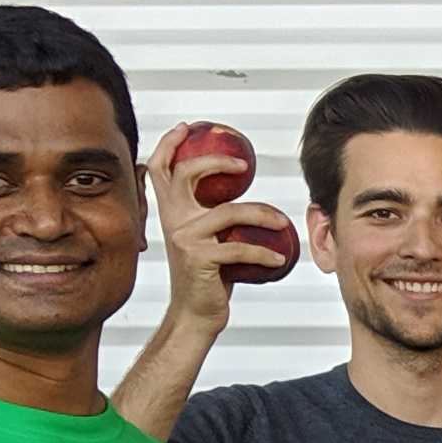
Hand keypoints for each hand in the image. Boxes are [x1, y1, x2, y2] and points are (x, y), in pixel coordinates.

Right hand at [147, 119, 294, 329]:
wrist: (195, 315)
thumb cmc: (208, 278)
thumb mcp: (205, 242)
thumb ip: (213, 220)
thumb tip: (244, 201)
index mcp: (171, 214)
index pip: (159, 170)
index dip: (169, 144)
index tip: (187, 127)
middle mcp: (173, 221)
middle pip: (186, 174)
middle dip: (215, 160)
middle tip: (243, 165)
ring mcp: (184, 238)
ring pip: (230, 211)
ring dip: (263, 214)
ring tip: (282, 221)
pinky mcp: (200, 258)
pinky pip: (241, 247)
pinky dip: (265, 253)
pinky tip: (280, 259)